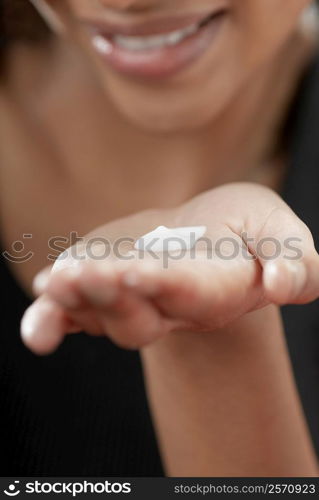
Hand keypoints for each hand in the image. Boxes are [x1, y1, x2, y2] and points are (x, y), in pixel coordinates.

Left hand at [21, 183, 318, 353]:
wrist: (209, 234)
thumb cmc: (250, 231)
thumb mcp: (283, 235)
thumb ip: (296, 262)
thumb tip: (282, 284)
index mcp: (217, 291)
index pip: (191, 295)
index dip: (166, 287)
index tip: (137, 274)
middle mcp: (172, 308)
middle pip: (139, 318)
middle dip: (108, 298)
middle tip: (78, 274)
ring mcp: (136, 302)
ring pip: (103, 317)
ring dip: (74, 303)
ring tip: (51, 283)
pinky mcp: (107, 289)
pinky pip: (76, 314)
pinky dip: (54, 318)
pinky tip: (38, 317)